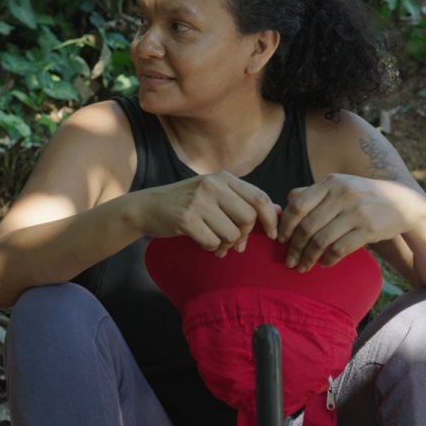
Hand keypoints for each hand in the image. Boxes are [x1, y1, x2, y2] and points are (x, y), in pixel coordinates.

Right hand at [136, 171, 278, 255]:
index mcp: (223, 178)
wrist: (147, 206)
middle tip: (236, 242)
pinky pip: (212, 242)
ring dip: (227, 245)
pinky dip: (211, 248)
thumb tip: (277, 209)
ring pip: (231, 233)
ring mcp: (198, 202)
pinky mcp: (186, 219)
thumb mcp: (214, 193)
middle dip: (245, 235)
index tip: (273, 234)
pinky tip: (205, 244)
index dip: (271, 219)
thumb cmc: (185, 202)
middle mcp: (212, 186)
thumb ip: (242, 199)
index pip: (259, 198)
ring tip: (217, 244)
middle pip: (248, 218)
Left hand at [278, 173, 423, 270]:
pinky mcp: (368, 229)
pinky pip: (340, 249)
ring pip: (321, 240)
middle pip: (307, 226)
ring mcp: (356, 212)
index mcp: (330, 183)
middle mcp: (342, 195)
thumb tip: (285, 206)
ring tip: (302, 267)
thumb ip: (312, 193)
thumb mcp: (339, 186)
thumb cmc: (362, 196)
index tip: (280, 239)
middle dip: (294, 247)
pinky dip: (328, 259)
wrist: (404, 203)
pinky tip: (323, 264)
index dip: (285, 225)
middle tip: (289, 260)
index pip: (297, 204)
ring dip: (308, 257)